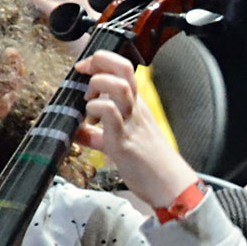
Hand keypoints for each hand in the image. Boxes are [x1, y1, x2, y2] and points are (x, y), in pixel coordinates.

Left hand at [74, 50, 196, 207]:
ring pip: (118, 85)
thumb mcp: (120, 142)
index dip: (100, 60)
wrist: (169, 185)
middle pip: (123, 66)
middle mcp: (135, 108)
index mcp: (136, 105)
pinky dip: (95, 110)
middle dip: (98, 62)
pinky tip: (90, 122)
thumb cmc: (149, 165)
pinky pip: (110, 112)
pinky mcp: (124, 139)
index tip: (85, 69)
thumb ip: (97, 135)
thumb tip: (77, 132)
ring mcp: (131, 121)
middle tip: (85, 75)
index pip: (122, 67)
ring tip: (89, 101)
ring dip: (98, 85)